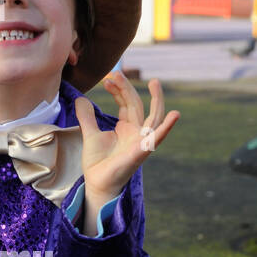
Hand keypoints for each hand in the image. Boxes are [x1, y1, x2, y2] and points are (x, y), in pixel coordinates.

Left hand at [73, 71, 180, 203]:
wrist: (96, 183)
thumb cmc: (97, 163)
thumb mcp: (89, 134)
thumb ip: (87, 117)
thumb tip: (81, 99)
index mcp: (126, 127)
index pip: (127, 103)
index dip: (119, 89)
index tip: (108, 78)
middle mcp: (137, 132)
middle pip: (136, 105)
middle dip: (127, 88)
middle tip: (116, 73)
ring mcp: (141, 142)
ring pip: (153, 117)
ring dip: (156, 100)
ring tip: (155, 82)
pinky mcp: (142, 152)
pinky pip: (156, 138)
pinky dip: (166, 128)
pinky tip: (174, 115)